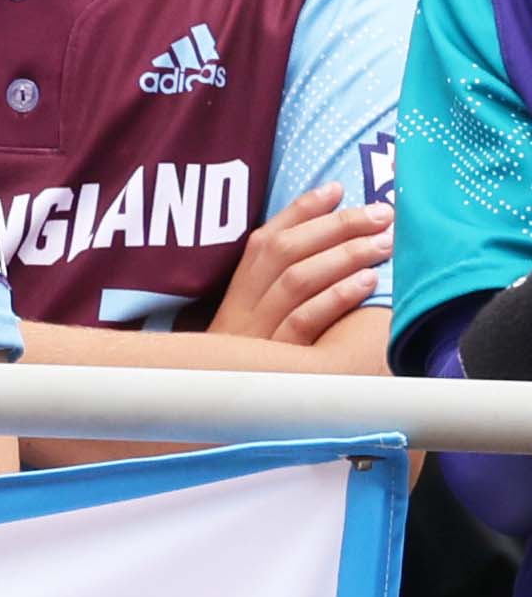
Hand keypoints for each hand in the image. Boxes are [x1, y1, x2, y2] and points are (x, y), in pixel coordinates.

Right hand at [206, 182, 393, 350]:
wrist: (211, 407)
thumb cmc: (249, 363)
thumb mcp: (253, 319)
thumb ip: (279, 283)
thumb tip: (327, 243)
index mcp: (237, 289)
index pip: (266, 237)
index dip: (300, 210)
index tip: (339, 188)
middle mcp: (243, 305)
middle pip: (285, 252)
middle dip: (335, 226)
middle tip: (381, 213)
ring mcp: (257, 333)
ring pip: (296, 280)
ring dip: (343, 256)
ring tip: (385, 243)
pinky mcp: (274, 361)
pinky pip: (304, 323)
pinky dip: (335, 298)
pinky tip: (367, 283)